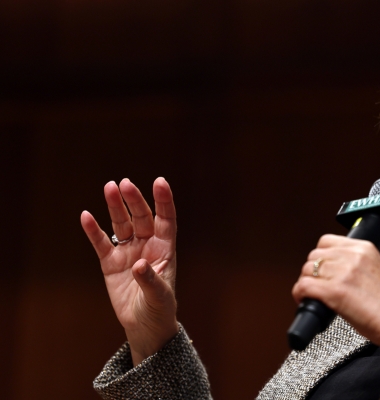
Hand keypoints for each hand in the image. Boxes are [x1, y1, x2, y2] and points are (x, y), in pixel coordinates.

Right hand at [81, 177, 178, 365]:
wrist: (144, 325)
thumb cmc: (159, 308)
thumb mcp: (159, 296)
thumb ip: (150, 280)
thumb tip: (139, 265)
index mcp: (164, 249)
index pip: (166, 219)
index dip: (163, 201)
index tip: (159, 182)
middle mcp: (147, 245)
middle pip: (141, 217)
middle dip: (134, 200)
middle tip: (124, 184)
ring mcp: (128, 252)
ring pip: (121, 224)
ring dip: (115, 207)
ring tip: (109, 187)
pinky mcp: (111, 263)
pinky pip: (101, 243)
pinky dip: (93, 231)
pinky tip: (86, 216)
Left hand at [292, 235, 379, 352]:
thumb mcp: (374, 269)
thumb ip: (354, 263)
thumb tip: (329, 269)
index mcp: (364, 247)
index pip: (326, 241)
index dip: (320, 256)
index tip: (322, 270)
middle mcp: (353, 256)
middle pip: (314, 256)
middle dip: (312, 271)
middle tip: (317, 285)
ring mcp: (344, 272)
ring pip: (307, 270)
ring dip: (306, 283)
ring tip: (312, 295)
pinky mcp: (336, 291)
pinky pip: (304, 286)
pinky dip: (300, 294)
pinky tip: (305, 301)